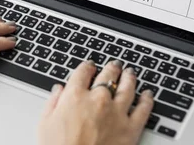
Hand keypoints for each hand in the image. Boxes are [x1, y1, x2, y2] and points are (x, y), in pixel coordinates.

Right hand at [38, 60, 153, 144]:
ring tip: (130, 73)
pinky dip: (147, 100)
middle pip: (107, 76)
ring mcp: (116, 113)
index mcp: (74, 96)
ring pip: (127, 88)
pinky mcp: (130, 129)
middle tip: (114, 65)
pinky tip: (148, 95)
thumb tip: (58, 90)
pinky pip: (143, 110)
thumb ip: (52, 102)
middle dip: (111, 68)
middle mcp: (97, 100)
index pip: (83, 72)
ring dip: (129, 78)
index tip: (89, 66)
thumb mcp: (45, 124)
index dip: (87, 66)